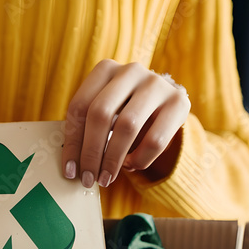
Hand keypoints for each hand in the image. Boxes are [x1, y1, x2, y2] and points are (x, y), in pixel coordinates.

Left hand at [62, 60, 190, 187]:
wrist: (167, 104)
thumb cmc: (126, 111)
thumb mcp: (105, 111)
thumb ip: (88, 128)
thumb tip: (72, 167)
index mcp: (105, 69)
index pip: (79, 107)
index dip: (72, 142)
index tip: (69, 171)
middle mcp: (130, 71)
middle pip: (100, 114)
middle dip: (91, 153)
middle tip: (88, 179)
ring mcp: (156, 84)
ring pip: (127, 126)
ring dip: (113, 159)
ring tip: (106, 178)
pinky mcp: (178, 102)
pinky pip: (155, 140)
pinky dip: (139, 159)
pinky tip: (130, 165)